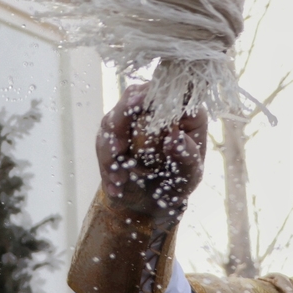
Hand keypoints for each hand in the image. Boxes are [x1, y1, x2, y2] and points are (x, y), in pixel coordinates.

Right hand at [96, 84, 206, 223]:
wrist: (156, 201)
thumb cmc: (180, 182)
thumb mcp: (189, 174)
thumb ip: (186, 156)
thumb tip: (175, 136)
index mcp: (182, 111)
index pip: (166, 91)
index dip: (149, 93)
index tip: (136, 102)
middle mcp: (156, 108)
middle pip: (132, 98)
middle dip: (119, 124)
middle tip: (117, 151)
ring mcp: (132, 119)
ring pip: (112, 120)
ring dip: (111, 151)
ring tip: (119, 179)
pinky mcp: (114, 132)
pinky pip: (103, 141)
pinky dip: (106, 164)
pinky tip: (115, 185)